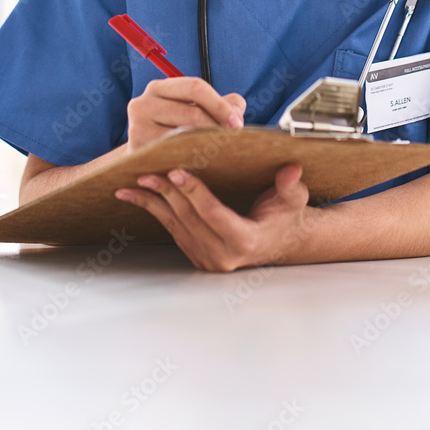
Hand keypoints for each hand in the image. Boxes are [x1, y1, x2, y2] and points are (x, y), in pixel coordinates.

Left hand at [114, 163, 313, 271]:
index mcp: (246, 241)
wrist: (281, 241)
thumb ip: (291, 186)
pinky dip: (155, 210)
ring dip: (154, 202)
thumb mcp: (293, 200)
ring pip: (176, 226)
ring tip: (136, 182)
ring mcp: (208, 259)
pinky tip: (139, 196)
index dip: (195, 193)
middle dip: (167, 193)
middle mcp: (224, 256)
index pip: (215, 214)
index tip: (178, 172)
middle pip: (189, 219)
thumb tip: (290, 170)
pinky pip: (172, 230)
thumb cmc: (285, 216)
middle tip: (149, 172)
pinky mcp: (197, 255)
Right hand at [125, 76, 245, 153]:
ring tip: (222, 153)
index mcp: (158, 88)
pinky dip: (192, 160)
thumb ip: (221, 104)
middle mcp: (142, 104)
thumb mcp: (195, 109)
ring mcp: (137, 128)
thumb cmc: (175, 129)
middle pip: (192, 113)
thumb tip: (237, 112)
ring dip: (208, 146)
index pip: (195, 87)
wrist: (144, 157)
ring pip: (184, 136)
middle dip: (218, 128)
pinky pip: (173, 156)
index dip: (220, 105)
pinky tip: (204, 165)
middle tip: (234, 142)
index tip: (238, 124)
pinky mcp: (137, 151)